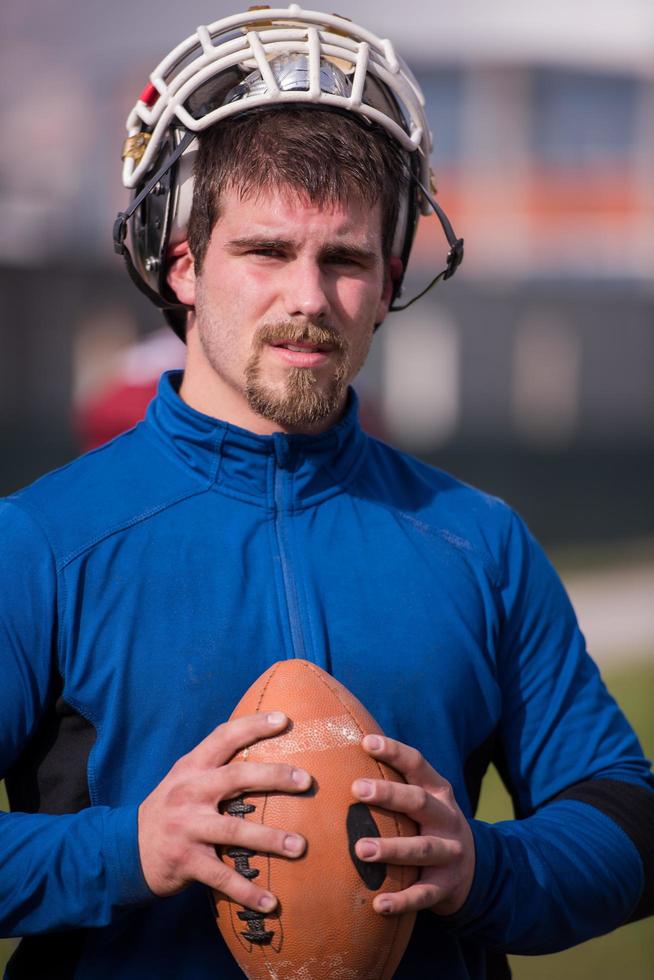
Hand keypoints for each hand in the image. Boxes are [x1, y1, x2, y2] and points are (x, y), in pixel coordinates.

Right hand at [138, 711, 311, 912]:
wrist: (125, 849)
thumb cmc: (170, 809)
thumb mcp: (184, 779)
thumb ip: (215, 766)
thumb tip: (262, 749)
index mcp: (191, 768)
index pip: (223, 737)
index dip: (253, 725)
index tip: (285, 719)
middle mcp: (189, 792)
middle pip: (236, 778)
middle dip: (274, 777)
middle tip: (306, 781)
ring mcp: (187, 827)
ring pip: (234, 831)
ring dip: (270, 840)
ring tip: (301, 846)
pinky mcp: (185, 861)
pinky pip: (221, 877)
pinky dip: (247, 891)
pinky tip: (272, 902)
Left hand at [352, 734, 474, 916]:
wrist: (472, 869)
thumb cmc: (428, 824)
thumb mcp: (423, 799)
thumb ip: (395, 782)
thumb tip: (345, 753)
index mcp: (439, 791)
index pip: (417, 764)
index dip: (394, 751)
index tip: (366, 742)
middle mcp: (447, 818)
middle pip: (419, 801)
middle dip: (389, 794)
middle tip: (357, 789)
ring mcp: (450, 853)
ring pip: (422, 849)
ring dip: (391, 848)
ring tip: (360, 850)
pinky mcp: (446, 886)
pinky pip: (424, 894)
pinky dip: (402, 900)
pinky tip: (379, 904)